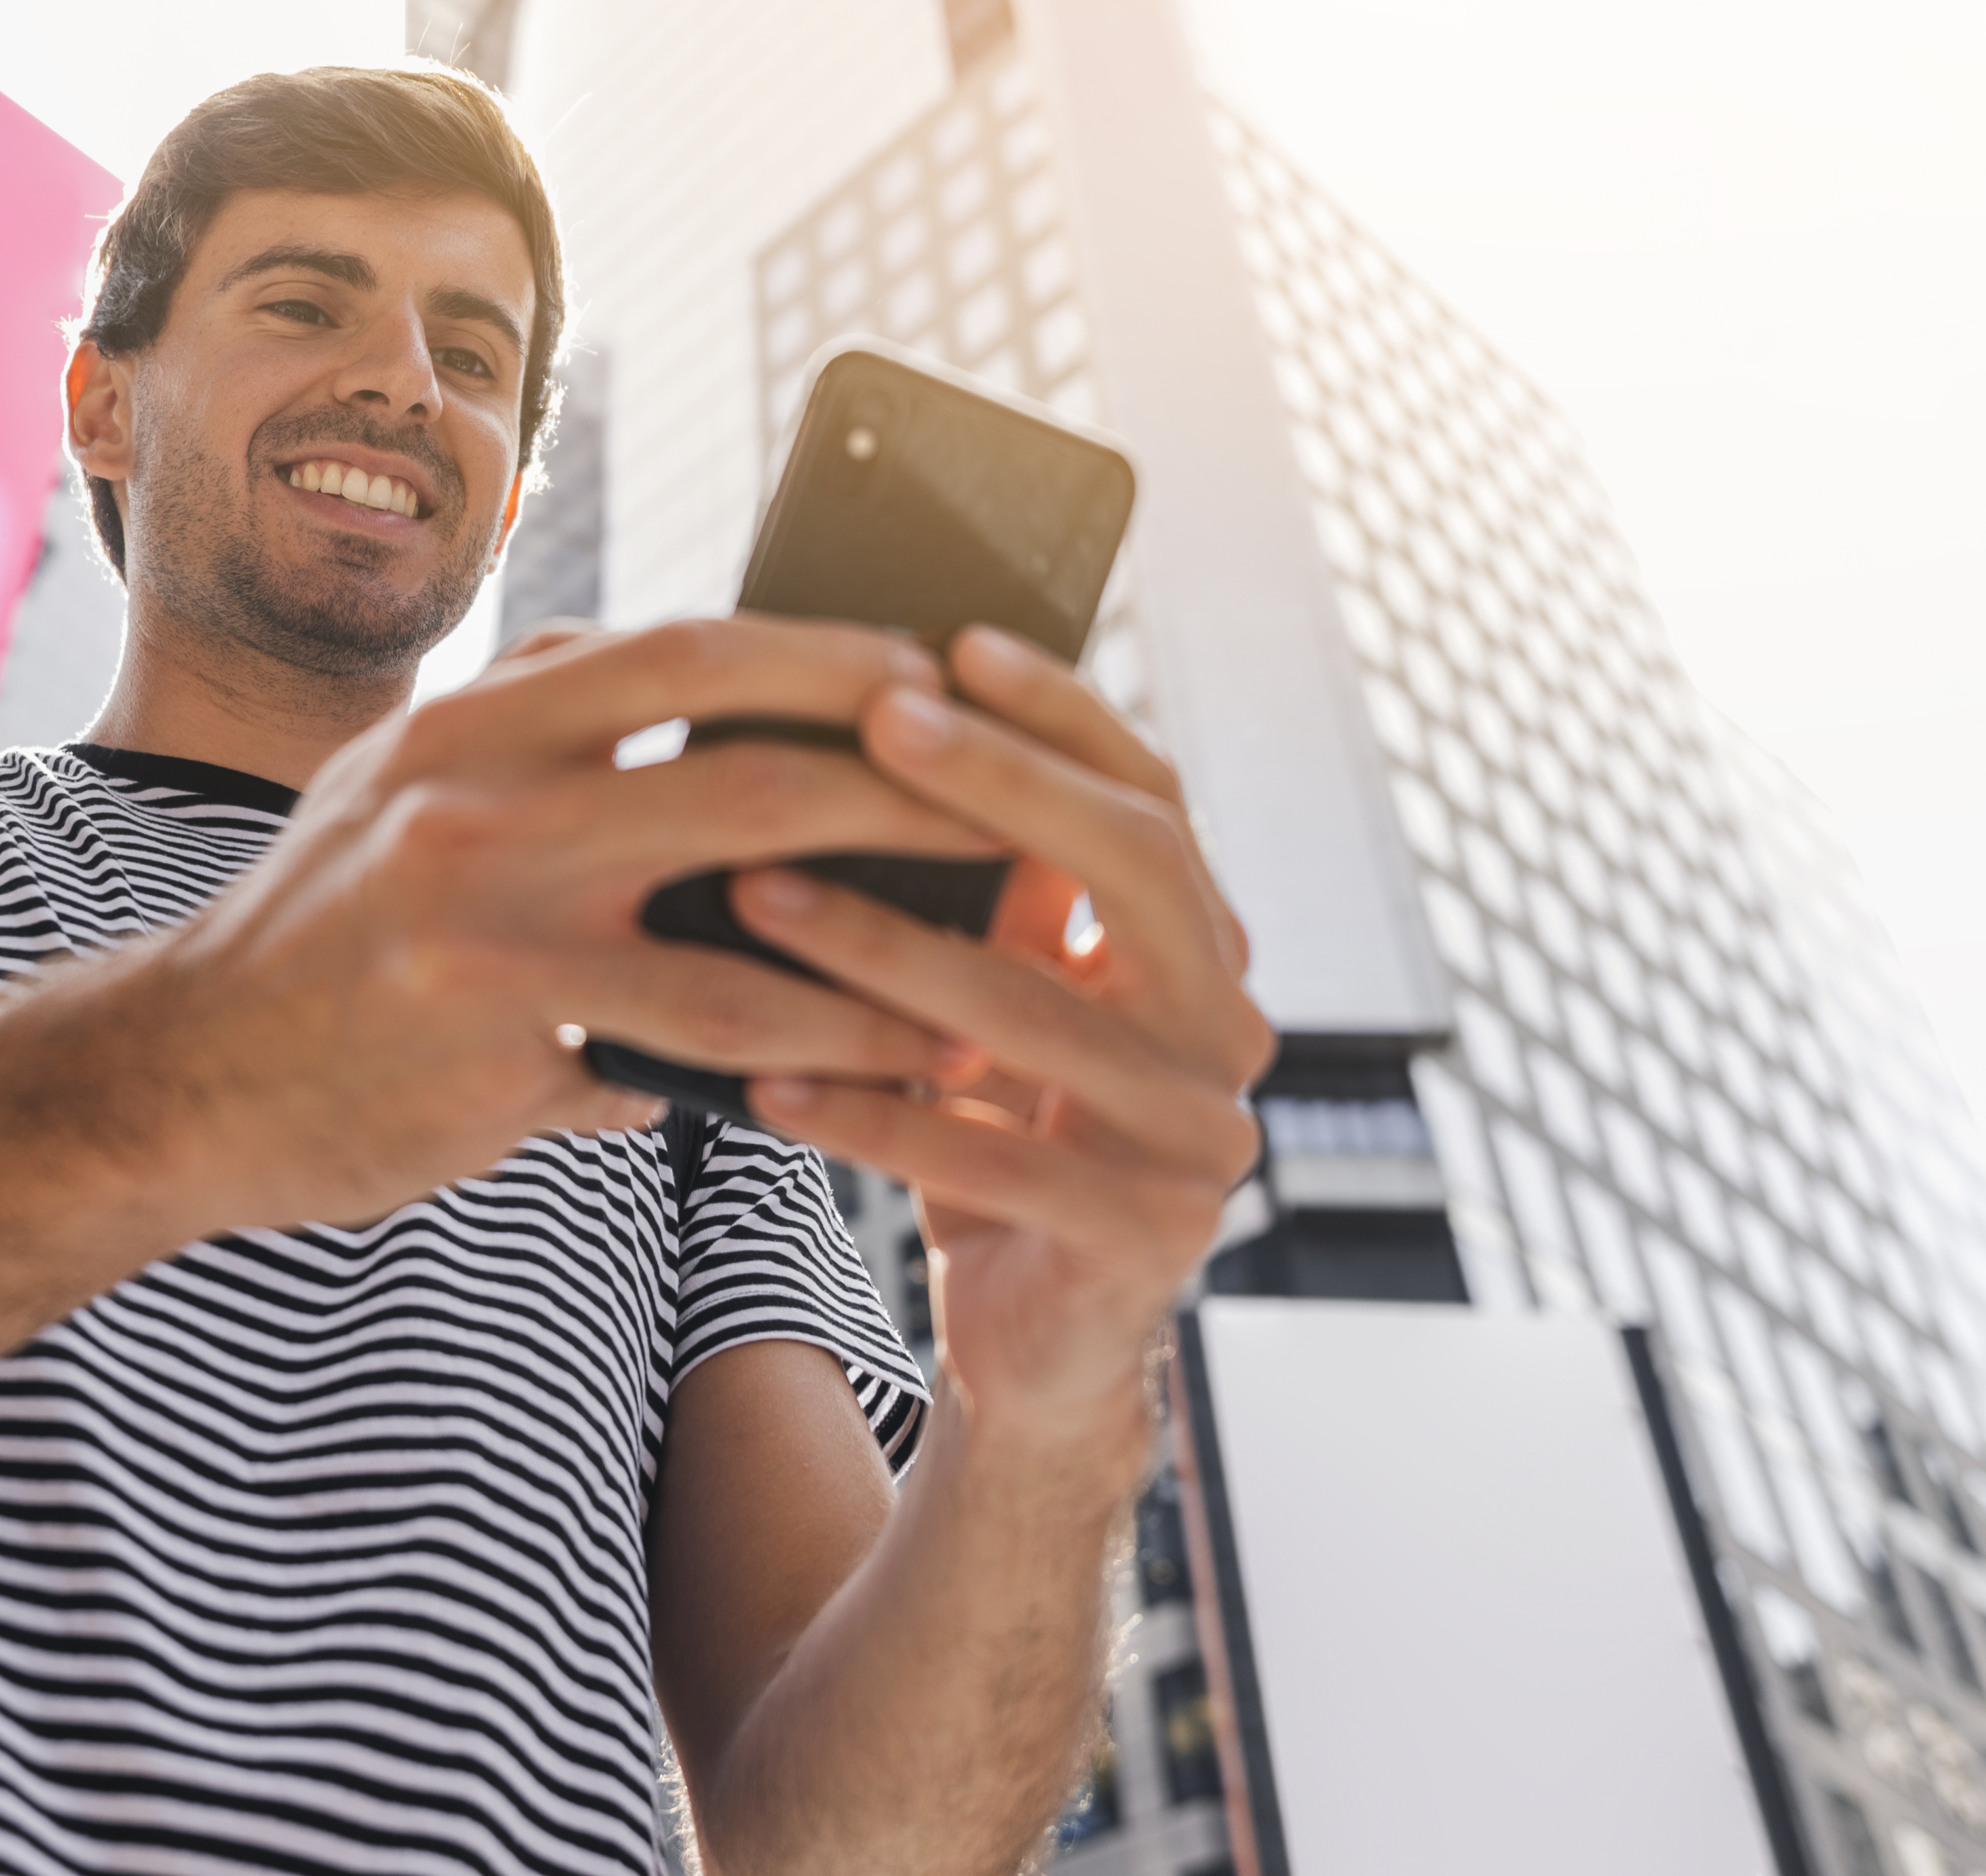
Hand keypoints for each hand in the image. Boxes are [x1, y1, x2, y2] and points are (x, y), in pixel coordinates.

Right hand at [121, 617, 1010, 1234]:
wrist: (177, 1074)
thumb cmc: (320, 931)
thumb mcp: (404, 785)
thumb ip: (533, 730)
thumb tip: (680, 682)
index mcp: (473, 723)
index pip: (687, 652)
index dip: (828, 657)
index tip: (935, 669)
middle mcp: (477, 802)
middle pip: (744, 771)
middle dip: (901, 786)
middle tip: (1012, 801)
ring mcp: (485, 927)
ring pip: (745, 931)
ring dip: (888, 952)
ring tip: (992, 969)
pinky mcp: (497, 1049)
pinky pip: (698, 1056)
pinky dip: (810, 1060)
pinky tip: (888, 1074)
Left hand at [736, 627, 1271, 1445]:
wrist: (1036, 1340)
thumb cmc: (997, 1131)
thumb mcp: (996, 995)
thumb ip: (982, 890)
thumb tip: (875, 729)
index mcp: (1197, 949)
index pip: (1149, 798)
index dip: (1061, 717)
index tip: (953, 645)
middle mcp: (1227, 1027)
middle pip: (1137, 868)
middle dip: (1006, 784)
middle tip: (882, 722)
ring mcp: (1202, 1138)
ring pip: (1040, 1017)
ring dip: (885, 950)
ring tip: (758, 893)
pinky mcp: (1145, 1239)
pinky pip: (987, 1160)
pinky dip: (869, 1114)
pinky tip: (766, 1077)